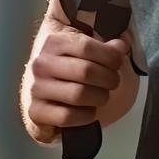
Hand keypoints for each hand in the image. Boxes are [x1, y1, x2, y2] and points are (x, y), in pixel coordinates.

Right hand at [22, 19, 132, 144]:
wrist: (50, 93)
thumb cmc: (73, 69)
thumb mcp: (88, 51)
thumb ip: (108, 47)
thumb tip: (122, 45)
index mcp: (55, 42)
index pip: (88, 47)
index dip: (110, 56)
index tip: (117, 63)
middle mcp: (42, 64)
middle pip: (87, 71)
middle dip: (109, 79)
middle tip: (113, 82)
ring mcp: (36, 88)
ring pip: (79, 94)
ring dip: (99, 97)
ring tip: (101, 95)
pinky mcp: (36, 111)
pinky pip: (67, 116)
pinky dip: (85, 116)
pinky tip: (89, 111)